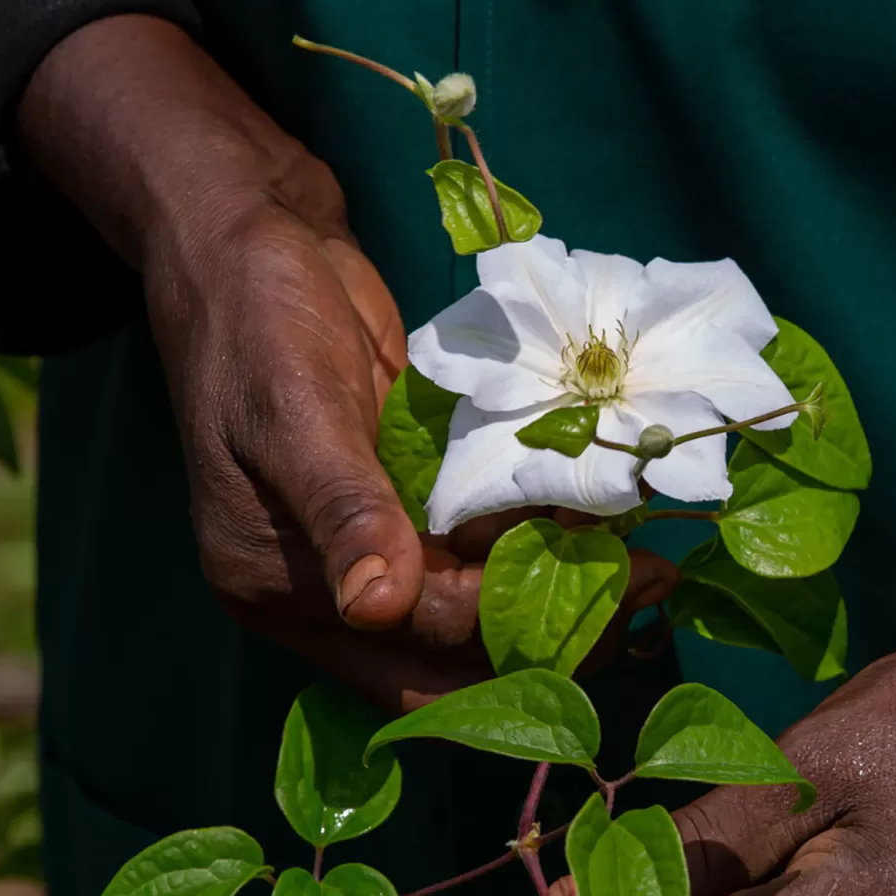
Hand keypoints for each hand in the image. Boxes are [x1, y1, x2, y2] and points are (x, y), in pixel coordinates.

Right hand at [19, 16, 673, 713]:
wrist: (252, 242)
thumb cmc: (254, 322)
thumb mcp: (294, 410)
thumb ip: (340, 508)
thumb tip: (376, 606)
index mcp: (277, 587)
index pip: (413, 640)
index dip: (508, 626)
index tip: (610, 591)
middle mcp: (325, 586)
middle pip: (448, 653)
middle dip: (546, 632)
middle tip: (642, 588)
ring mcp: (369, 541)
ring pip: (473, 601)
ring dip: (552, 584)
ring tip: (643, 557)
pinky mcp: (404, 497)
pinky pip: (477, 540)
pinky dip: (535, 533)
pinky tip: (601, 512)